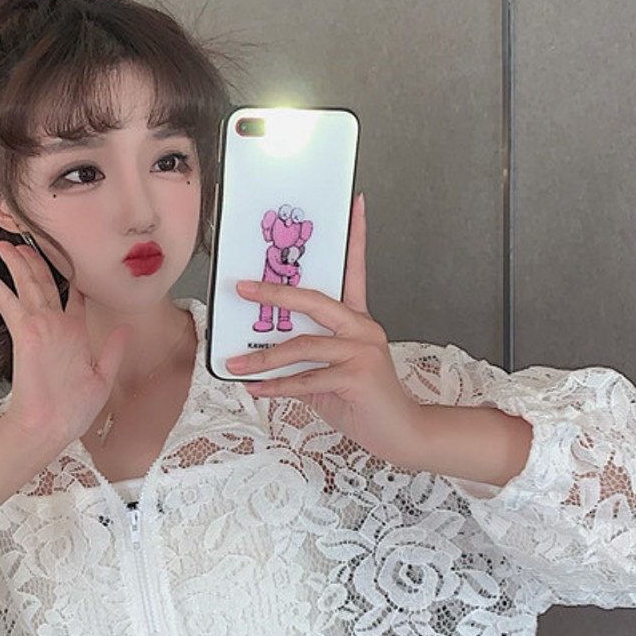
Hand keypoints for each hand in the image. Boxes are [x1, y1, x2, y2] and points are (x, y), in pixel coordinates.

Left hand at [0, 242, 129, 451]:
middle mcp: (59, 323)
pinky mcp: (23, 330)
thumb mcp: (102, 380)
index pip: (77, 295)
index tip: (67, 261)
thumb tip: (125, 330)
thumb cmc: (69, 410)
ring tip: (7, 245)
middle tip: (29, 242)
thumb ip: (113, 351)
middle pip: (47, 281)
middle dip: (37, 259)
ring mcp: (40, 324)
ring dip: (16, 261)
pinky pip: (4, 297)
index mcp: (79, 332)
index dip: (73, 275)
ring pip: (27, 282)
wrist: (43, 424)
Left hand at [226, 194, 426, 464]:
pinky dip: (276, 387)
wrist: (400, 432)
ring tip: (235, 364)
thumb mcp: (331, 373)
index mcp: (358, 321)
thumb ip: (304, 359)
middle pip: (315, 300)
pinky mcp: (358, 377)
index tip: (355, 203)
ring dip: (263, 358)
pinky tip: (256, 390)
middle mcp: (363, 329)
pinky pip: (306, 380)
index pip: (356, 270)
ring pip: (304, 346)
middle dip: (275, 292)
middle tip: (242, 288)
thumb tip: (261, 357)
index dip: (356, 236)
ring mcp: (362, 352)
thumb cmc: (363, 401)